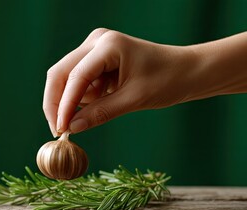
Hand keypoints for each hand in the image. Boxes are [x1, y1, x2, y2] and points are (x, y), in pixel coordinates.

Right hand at [43, 28, 199, 135]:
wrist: (189, 71)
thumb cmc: (168, 81)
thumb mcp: (134, 100)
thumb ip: (101, 113)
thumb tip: (71, 128)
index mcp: (108, 45)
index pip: (75, 77)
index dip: (63, 105)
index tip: (60, 130)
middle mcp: (97, 41)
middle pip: (61, 73)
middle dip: (56, 103)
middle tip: (58, 130)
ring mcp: (96, 48)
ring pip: (68, 78)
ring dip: (71, 101)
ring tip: (93, 116)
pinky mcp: (98, 59)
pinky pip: (81, 81)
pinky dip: (84, 97)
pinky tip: (104, 102)